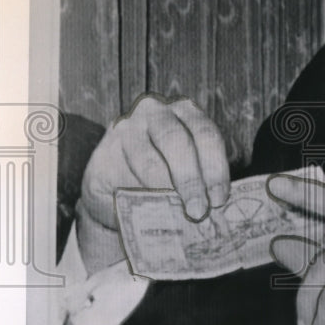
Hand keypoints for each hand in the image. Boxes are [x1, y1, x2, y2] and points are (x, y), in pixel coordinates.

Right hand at [78, 95, 229, 272]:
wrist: (117, 183)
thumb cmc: (164, 173)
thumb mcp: (187, 169)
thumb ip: (201, 180)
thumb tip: (213, 206)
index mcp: (187, 112)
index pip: (206, 134)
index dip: (215, 168)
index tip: (219, 198)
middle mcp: (157, 111)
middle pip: (177, 141)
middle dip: (190, 178)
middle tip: (197, 210)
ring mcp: (128, 127)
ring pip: (149, 159)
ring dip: (164, 189)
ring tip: (174, 213)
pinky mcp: (106, 149)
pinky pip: (124, 174)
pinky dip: (139, 193)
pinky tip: (149, 208)